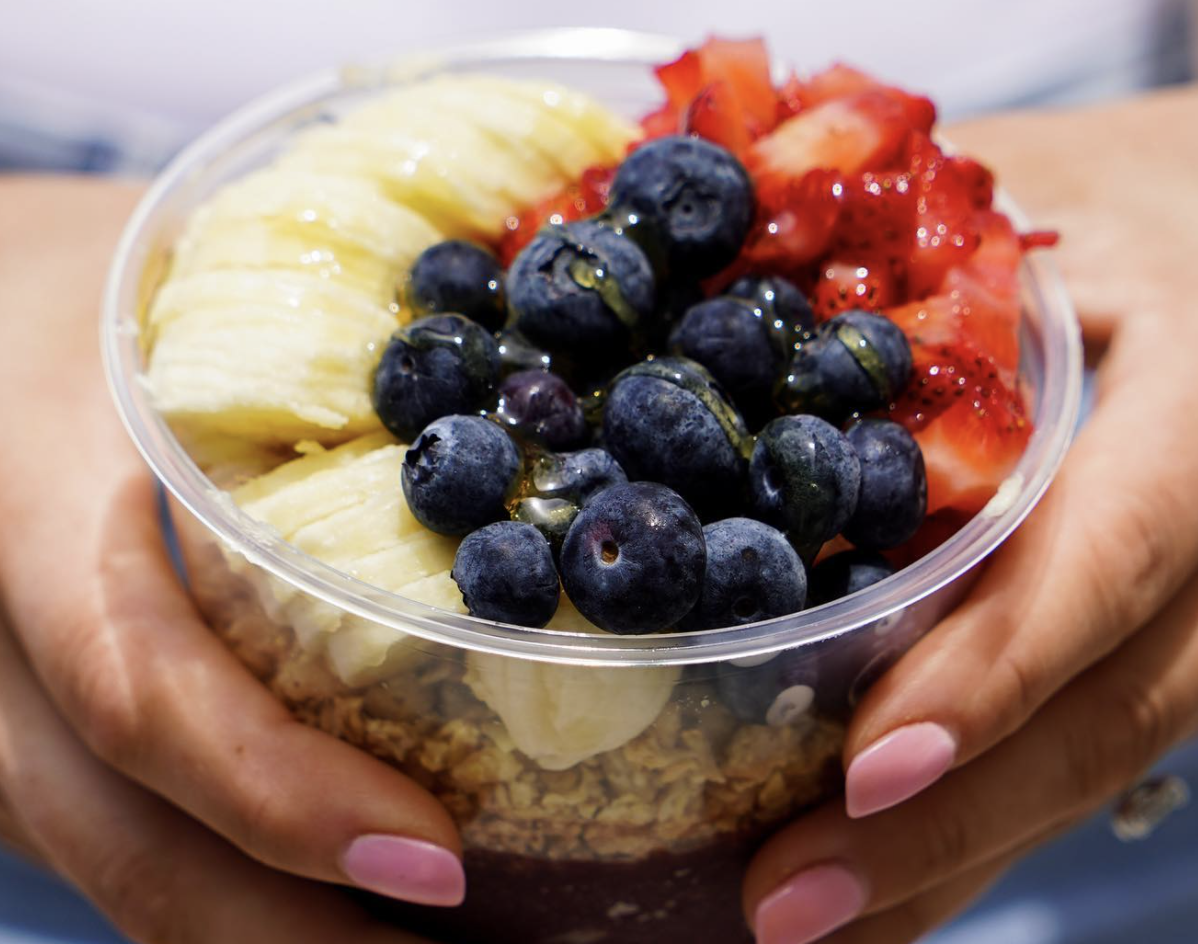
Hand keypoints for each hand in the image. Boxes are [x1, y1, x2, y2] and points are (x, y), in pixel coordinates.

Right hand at [0, 174, 459, 942]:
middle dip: (299, 939)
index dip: (285, 798)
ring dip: (266, 937)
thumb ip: (300, 343)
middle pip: (127, 845)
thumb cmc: (27, 281)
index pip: (142, 693)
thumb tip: (506, 394)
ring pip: (107, 870)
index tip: (436, 856)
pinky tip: (321, 897)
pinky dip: (213, 892)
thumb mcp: (153, 283)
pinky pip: (94, 843)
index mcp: (16, 498)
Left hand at [742, 85, 1197, 943]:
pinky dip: (976, 823)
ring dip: (953, 858)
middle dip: (949, 824)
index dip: (993, 674)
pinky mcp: (1160, 640)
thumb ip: (904, 262)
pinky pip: (1082, 749)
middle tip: (789, 905)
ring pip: (1100, 763)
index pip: (1107, 562)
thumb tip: (687, 272)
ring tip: (808, 922)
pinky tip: (880, 876)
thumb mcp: (1028, 200)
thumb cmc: (1111, 203)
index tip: (864, 771)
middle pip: (1107, 712)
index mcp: (1193, 405)